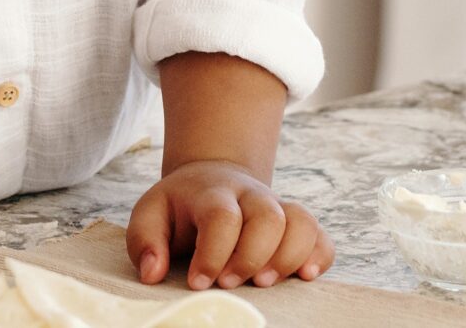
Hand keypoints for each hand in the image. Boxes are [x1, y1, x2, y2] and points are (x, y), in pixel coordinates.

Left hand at [125, 160, 331, 290]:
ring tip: (265, 284)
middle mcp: (250, 196)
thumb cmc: (179, 208)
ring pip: (300, 221)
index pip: (222, 216)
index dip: (213, 252)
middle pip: (267, 217)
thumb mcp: (150, 214)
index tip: (198, 282)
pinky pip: (321, 236)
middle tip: (229, 284)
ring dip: (288, 256)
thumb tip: (152, 273)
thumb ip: (145, 240)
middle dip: (252, 257)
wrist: (212, 180)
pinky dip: (319, 256)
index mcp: (212, 193)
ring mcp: (277, 208)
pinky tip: (305, 277)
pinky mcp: (296, 225)